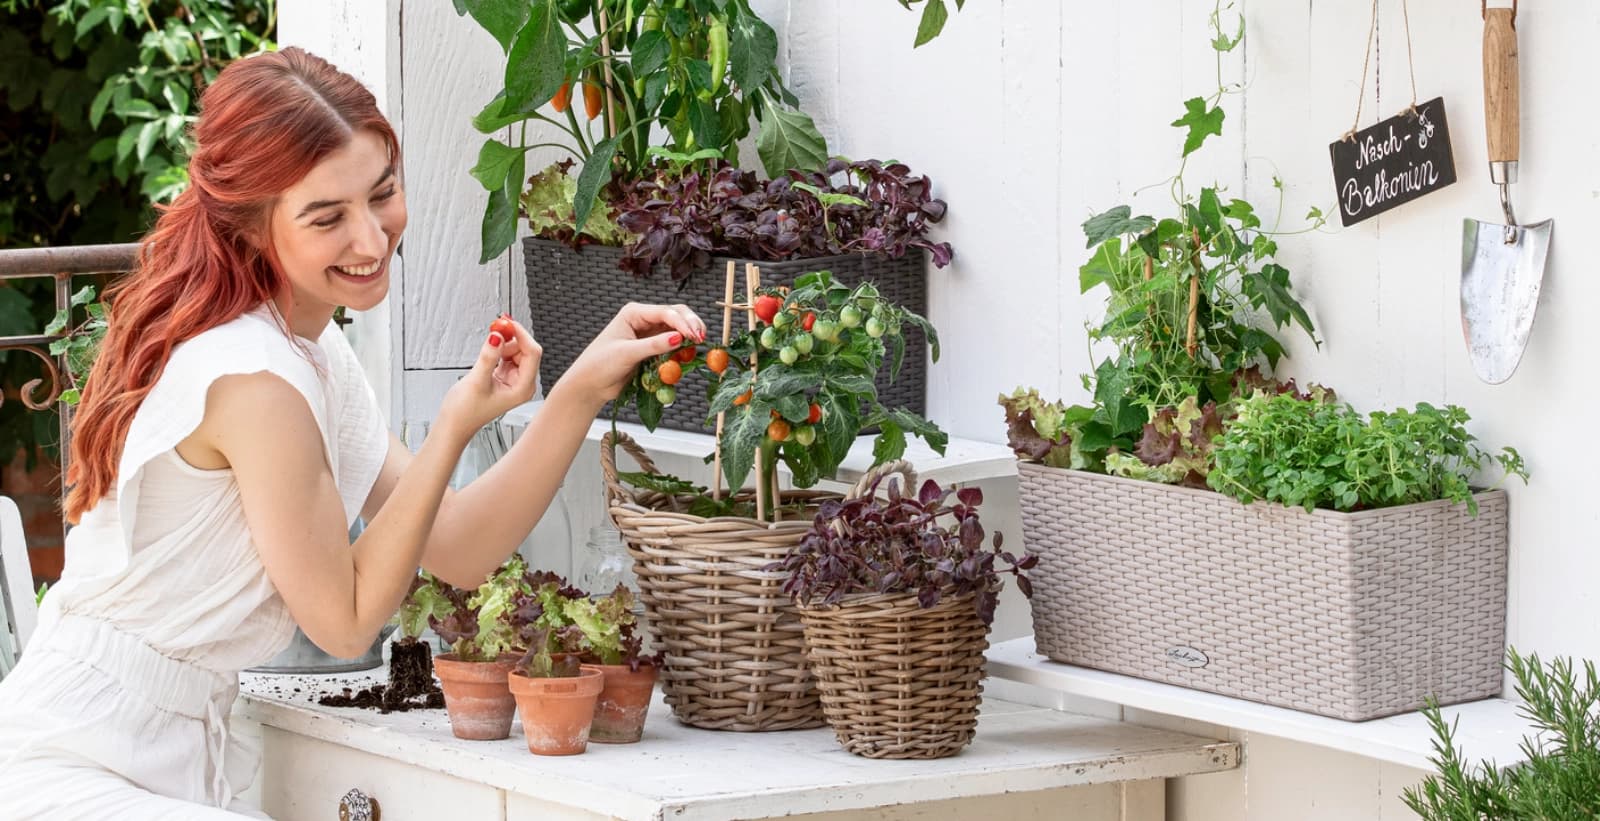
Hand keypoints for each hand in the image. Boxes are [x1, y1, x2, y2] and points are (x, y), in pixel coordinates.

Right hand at [437, 318, 542, 437]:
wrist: (454, 424)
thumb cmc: (465, 412)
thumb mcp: (476, 381)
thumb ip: (488, 357)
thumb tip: (497, 336)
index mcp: (522, 389)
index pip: (532, 354)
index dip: (521, 335)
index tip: (507, 322)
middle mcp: (522, 384)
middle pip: (526, 351)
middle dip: (512, 338)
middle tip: (496, 326)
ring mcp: (514, 380)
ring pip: (516, 352)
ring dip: (503, 344)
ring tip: (487, 347)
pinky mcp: (504, 377)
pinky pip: (507, 356)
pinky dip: (498, 350)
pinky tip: (488, 351)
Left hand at [561, 302, 706, 403]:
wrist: (590, 384)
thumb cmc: (600, 364)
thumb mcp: (627, 353)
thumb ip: (654, 345)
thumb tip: (678, 338)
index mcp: (634, 313)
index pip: (666, 312)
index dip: (683, 323)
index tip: (694, 336)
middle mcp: (644, 320)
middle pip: (677, 316)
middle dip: (691, 326)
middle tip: (701, 339)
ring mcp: (650, 334)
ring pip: (678, 331)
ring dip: (688, 339)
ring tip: (694, 349)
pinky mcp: (653, 349)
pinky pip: (673, 347)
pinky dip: (681, 352)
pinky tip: (684, 358)